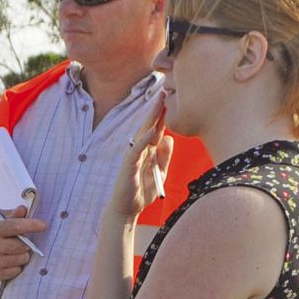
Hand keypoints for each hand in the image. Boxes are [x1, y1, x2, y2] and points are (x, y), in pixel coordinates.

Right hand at [0, 206, 48, 281]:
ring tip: (14, 251)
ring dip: (23, 255)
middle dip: (26, 243)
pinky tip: (8, 261)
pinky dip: (17, 266)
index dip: (31, 225)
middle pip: (22, 246)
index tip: (44, 225)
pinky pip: (17, 271)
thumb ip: (11, 215)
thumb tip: (23, 210)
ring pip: (22, 259)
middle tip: (21, 242)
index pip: (14, 226)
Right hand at [109, 102, 172, 222]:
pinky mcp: (128, 166)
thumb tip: (169, 138)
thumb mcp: (159, 173)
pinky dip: (144, 141)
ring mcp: (133, 156)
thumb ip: (164, 157)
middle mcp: (139, 149)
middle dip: (157, 108)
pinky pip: (136, 151)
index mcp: (148, 151)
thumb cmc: (142, 192)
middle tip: (166, 89)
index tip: (172, 97)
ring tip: (159, 103)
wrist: (126, 210)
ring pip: (143, 133)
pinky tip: (152, 131)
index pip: (157, 128)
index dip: (164, 114)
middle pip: (150, 125)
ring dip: (151, 118)